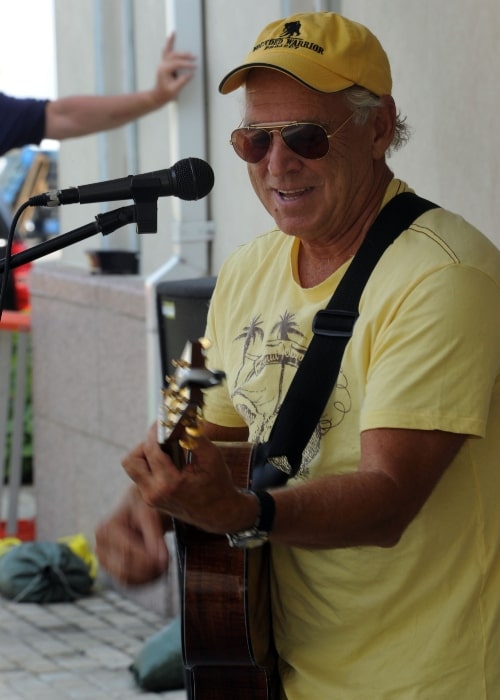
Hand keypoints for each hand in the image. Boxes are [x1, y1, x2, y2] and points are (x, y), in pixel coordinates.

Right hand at [95, 485, 168, 584]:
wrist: (137, 509)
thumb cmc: (143, 508)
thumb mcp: (150, 515)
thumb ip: (154, 536)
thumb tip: (159, 560)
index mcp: (105, 529)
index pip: (127, 551)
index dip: (148, 558)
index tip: (165, 559)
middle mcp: (100, 547)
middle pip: (124, 569)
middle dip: (147, 570)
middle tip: (166, 565)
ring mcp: (104, 561)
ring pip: (126, 579)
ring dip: (147, 577)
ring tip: (163, 567)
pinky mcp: (112, 570)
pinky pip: (129, 582)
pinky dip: (144, 580)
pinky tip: (156, 571)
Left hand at [122, 424, 254, 534]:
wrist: (219, 513)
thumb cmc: (218, 485)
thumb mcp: (212, 457)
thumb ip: (194, 438)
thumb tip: (182, 421)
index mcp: (169, 484)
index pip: (151, 450)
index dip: (155, 432)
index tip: (161, 421)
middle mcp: (154, 493)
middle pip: (131, 461)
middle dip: (143, 445)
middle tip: (160, 440)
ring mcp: (150, 498)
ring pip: (133, 468)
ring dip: (145, 455)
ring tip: (165, 450)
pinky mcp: (151, 499)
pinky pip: (141, 476)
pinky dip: (150, 464)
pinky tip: (168, 461)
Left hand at [151, 32, 195, 104]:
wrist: (157, 96)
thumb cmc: (165, 94)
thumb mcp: (174, 90)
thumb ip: (182, 81)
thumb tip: (190, 74)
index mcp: (164, 70)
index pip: (177, 64)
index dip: (186, 64)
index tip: (194, 67)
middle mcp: (162, 65)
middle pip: (174, 55)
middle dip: (185, 55)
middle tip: (194, 57)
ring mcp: (163, 63)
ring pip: (168, 50)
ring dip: (173, 42)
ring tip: (175, 33)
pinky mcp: (164, 64)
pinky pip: (166, 51)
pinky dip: (169, 43)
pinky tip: (171, 36)